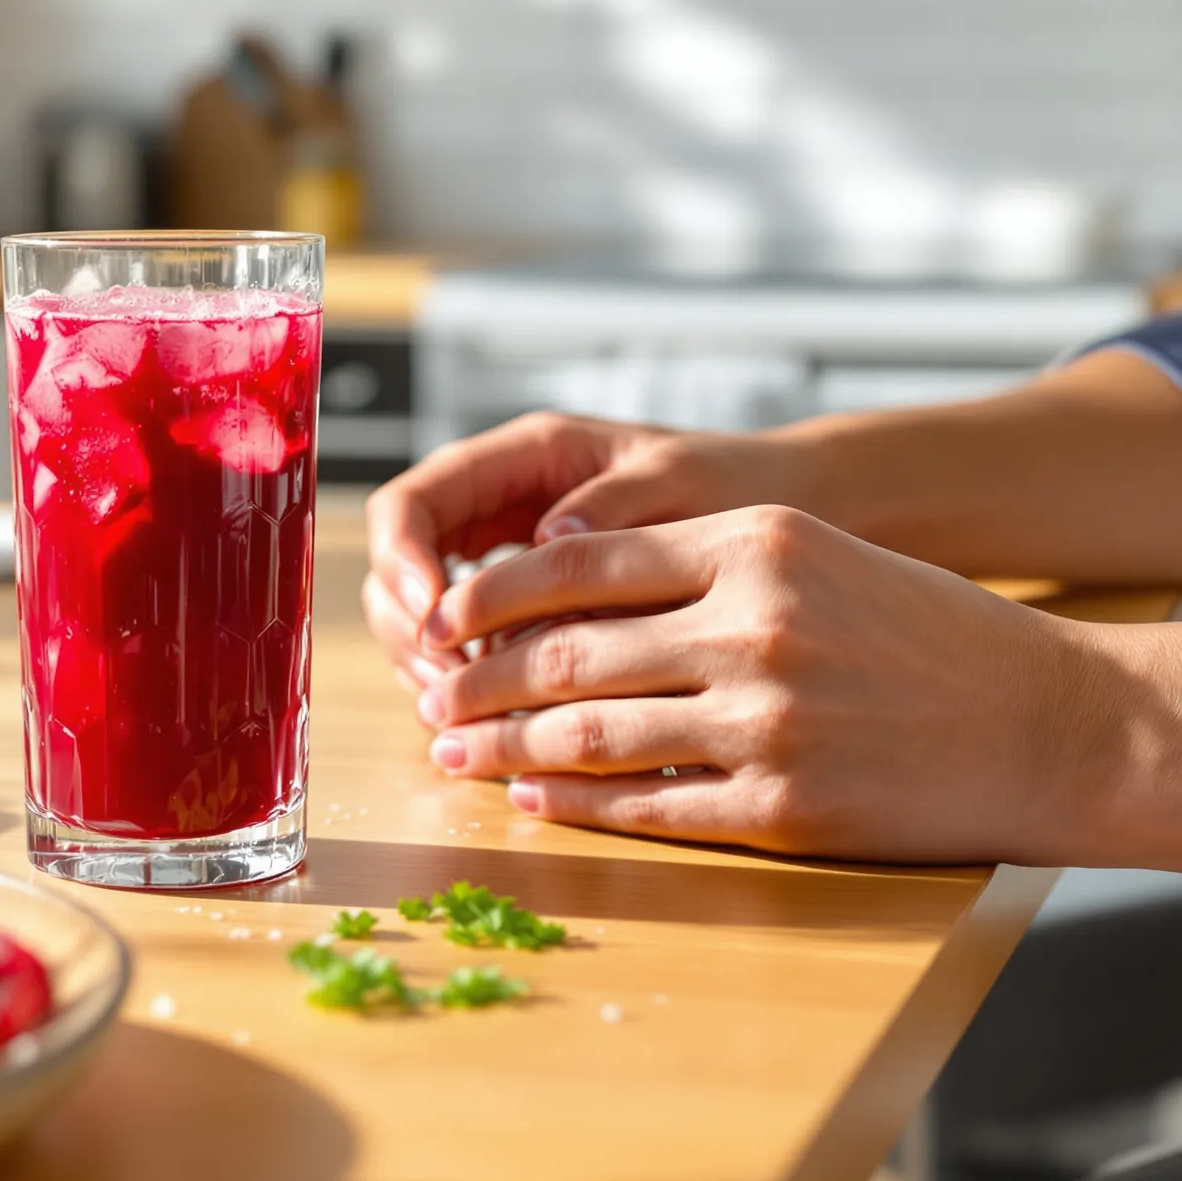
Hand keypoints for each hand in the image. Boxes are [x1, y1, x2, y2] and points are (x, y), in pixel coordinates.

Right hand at [363, 413, 810, 692]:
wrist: (781, 510)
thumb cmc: (734, 483)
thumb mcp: (680, 482)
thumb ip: (615, 506)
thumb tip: (550, 540)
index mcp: (521, 458)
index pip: (411, 504)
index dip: (404, 564)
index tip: (434, 624)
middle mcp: (500, 503)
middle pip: (400, 567)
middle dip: (410, 632)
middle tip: (449, 694)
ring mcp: (508, 556)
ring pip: (425, 615)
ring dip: (432, 668)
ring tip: (470, 720)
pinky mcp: (531, 607)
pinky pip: (473, 645)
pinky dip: (474, 683)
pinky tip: (504, 722)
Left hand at [410, 505, 1107, 865]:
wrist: (1056, 723)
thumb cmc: (933, 638)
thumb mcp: (821, 558)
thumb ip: (699, 563)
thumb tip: (562, 584)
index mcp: (758, 543)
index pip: (581, 560)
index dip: (493, 592)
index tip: (444, 613)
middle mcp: (756, 623)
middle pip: (568, 647)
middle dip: (478, 676)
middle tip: (428, 694)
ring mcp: (768, 718)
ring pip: (591, 729)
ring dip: (506, 745)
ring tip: (456, 752)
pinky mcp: (785, 803)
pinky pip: (647, 805)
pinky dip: (576, 803)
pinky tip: (535, 797)